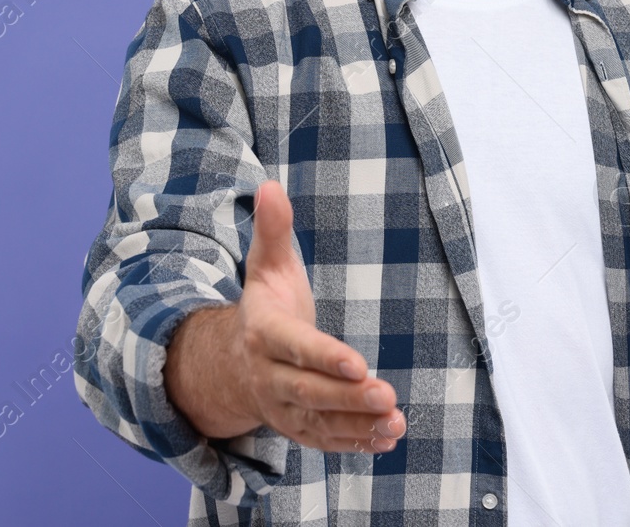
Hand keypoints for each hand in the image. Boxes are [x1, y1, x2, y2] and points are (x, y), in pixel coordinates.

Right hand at [167, 180, 405, 453]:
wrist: (232, 361)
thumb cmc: (266, 304)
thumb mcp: (266, 265)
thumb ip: (273, 229)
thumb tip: (269, 186)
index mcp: (264, 333)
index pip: (295, 347)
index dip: (325, 357)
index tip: (358, 364)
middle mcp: (268, 376)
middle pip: (308, 392)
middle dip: (347, 397)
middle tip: (387, 394)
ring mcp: (281, 407)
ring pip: (320, 422)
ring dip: (358, 425)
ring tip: (397, 422)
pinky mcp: (297, 428)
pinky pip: (325, 441)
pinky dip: (355, 443)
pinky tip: (388, 438)